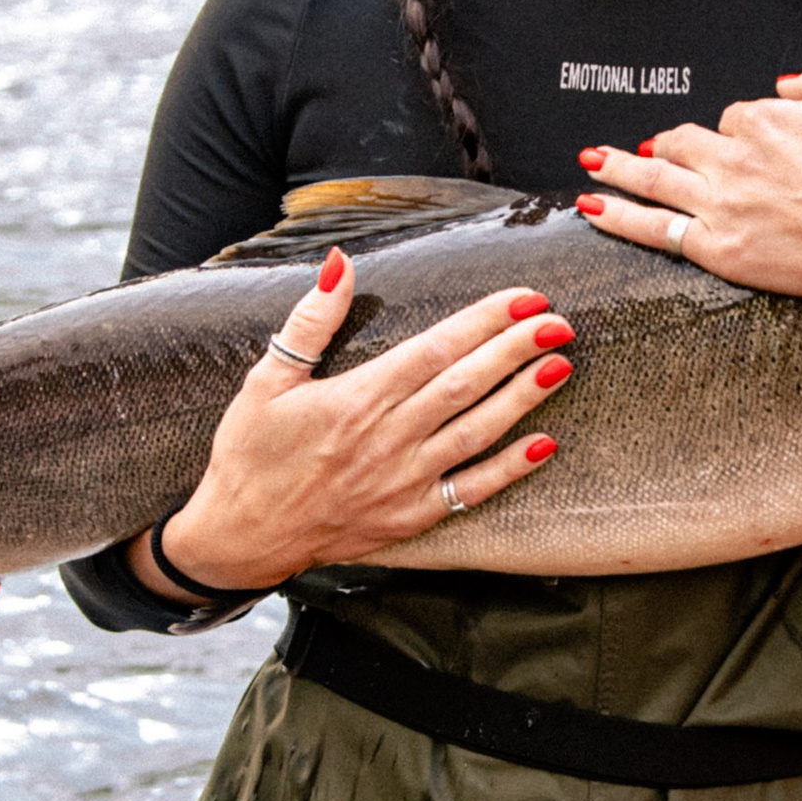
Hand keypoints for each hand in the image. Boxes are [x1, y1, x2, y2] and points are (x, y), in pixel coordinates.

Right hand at [137, 249, 569, 597]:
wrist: (240, 537)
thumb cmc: (250, 454)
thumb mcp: (266, 380)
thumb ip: (310, 321)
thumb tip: (339, 263)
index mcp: (356, 399)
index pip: (435, 348)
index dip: (485, 320)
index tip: (523, 297)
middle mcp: (387, 439)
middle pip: (466, 385)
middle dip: (517, 349)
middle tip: (559, 321)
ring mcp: (403, 482)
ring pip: (477, 433)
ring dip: (523, 399)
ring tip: (561, 365)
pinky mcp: (410, 518)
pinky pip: (470, 492)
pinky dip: (509, 470)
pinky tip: (544, 444)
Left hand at [582, 62, 801, 560]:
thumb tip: (784, 82)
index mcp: (766, 117)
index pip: (736, 117)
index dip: (744, 135)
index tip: (754, 151)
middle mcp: (733, 154)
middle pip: (687, 141)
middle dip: (670, 144)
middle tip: (651, 148)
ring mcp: (721, 202)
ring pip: (654, 175)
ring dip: (616, 165)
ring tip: (591, 160)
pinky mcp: (716, 247)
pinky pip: (653, 226)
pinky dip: (616, 212)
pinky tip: (588, 204)